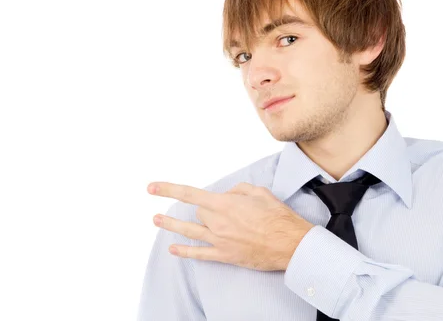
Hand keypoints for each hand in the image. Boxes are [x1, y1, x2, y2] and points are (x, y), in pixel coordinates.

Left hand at [148, 181, 314, 270]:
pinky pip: (199, 254)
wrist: (290, 244)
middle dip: (205, 209)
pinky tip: (173, 249)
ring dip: (171, 226)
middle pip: (198, 213)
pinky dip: (184, 252)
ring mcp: (220, 240)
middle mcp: (218, 222)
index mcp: (226, 204)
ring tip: (156, 220)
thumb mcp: (259, 192)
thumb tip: (226, 195)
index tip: (152, 188)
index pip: (190, 195)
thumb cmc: (278, 217)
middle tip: (223, 210)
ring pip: (190, 231)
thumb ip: (238, 190)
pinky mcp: (225, 255)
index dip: (168, 190)